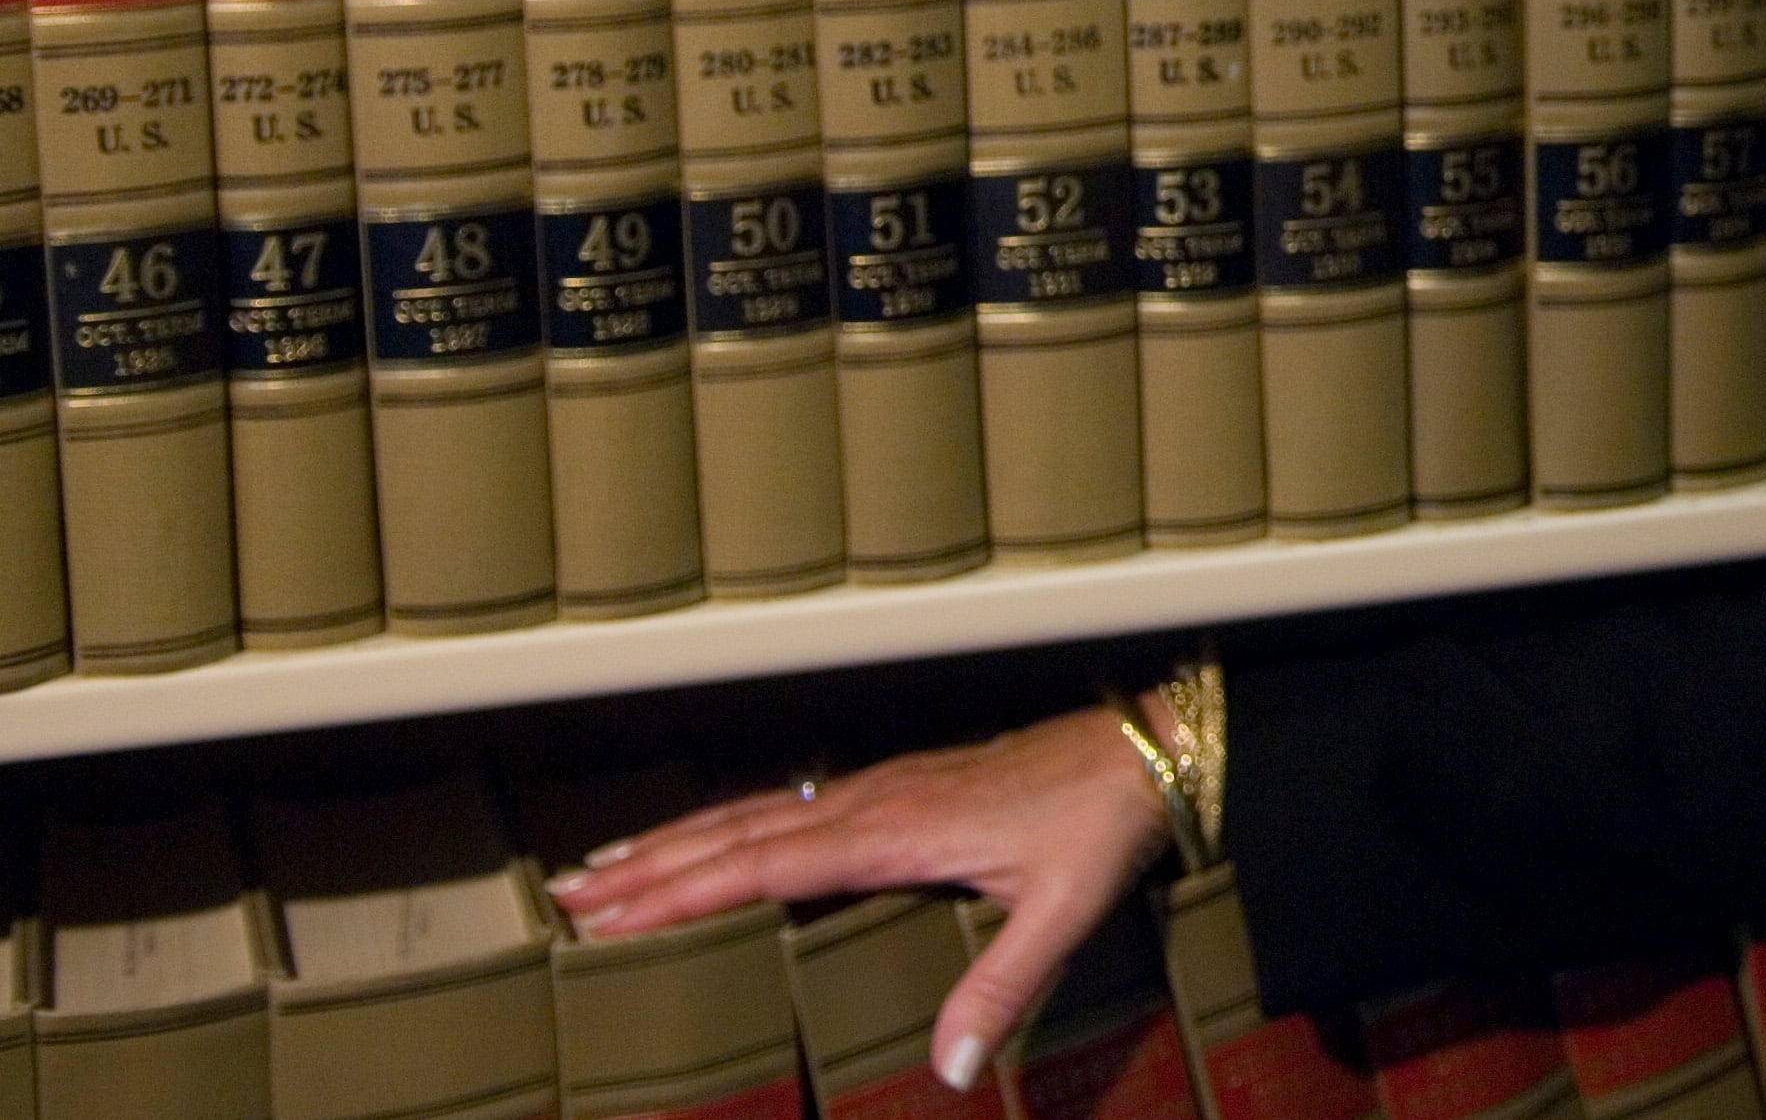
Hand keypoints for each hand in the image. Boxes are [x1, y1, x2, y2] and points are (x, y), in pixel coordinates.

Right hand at [543, 702, 1174, 1090]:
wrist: (1146, 746)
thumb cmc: (1102, 822)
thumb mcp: (1062, 911)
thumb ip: (1001, 987)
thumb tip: (948, 1071)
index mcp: (895, 830)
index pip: (765, 864)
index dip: (684, 893)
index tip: (609, 916)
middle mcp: (874, 800)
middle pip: (739, 832)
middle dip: (652, 867)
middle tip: (568, 895)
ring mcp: (885, 786)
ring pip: (759, 810)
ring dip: (680, 840)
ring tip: (606, 865)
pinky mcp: (905, 784)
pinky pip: (794, 803)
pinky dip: (735, 823)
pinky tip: (717, 837)